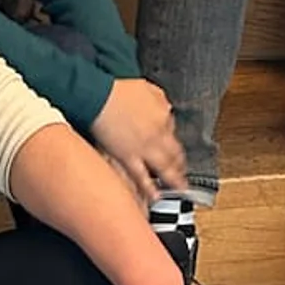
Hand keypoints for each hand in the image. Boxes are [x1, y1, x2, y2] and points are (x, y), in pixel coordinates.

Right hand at [88, 77, 185, 202]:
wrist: (100, 96)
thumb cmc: (119, 90)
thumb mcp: (148, 88)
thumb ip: (160, 101)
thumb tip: (165, 109)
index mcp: (163, 116)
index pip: (173, 132)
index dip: (172, 142)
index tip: (173, 149)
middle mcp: (158, 135)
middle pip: (174, 154)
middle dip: (180, 165)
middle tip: (185, 174)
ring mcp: (144, 148)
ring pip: (164, 168)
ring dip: (173, 180)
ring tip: (179, 189)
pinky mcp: (128, 158)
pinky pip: (142, 177)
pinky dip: (149, 188)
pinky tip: (155, 197)